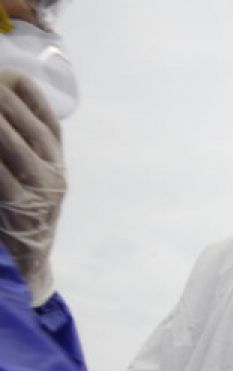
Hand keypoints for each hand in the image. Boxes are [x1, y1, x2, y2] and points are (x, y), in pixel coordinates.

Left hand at [0, 70, 64, 305]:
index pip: (46, 117)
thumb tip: (4, 112)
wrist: (27, 264)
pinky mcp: (19, 206)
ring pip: (10, 141)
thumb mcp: (32, 180)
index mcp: (57, 162)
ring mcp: (39, 190)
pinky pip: (0, 173)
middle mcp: (54, 172)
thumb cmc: (22, 215)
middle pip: (24, 123)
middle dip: (0, 98)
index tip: (8, 75)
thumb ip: (22, 150)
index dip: (26, 92)